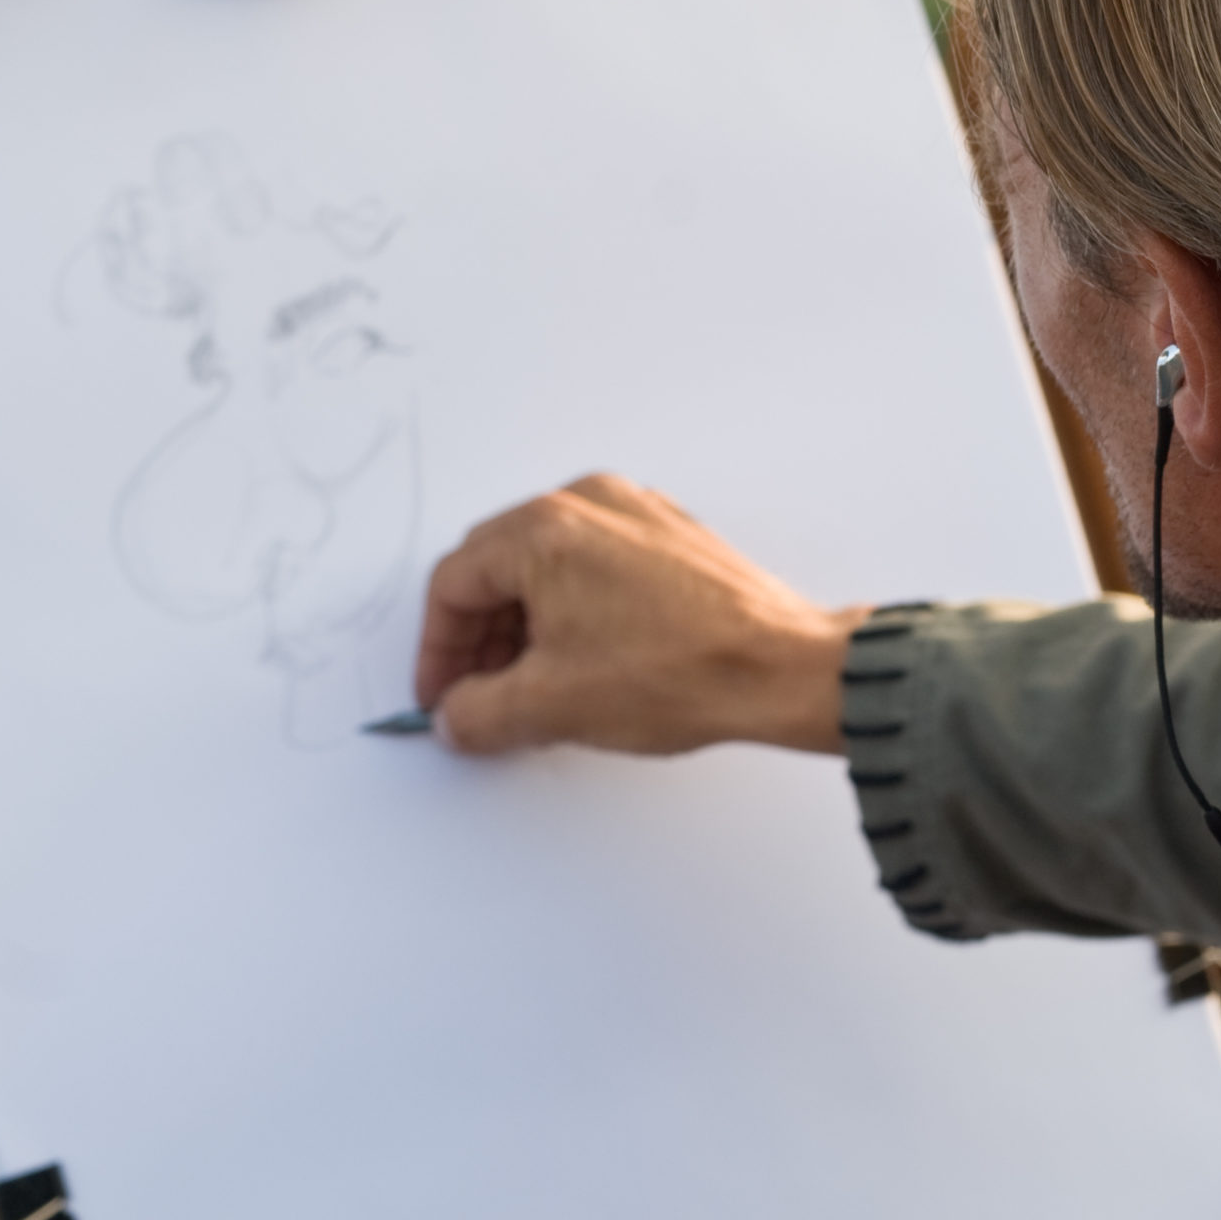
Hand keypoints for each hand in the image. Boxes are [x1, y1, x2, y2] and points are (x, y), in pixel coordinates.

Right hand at [413, 473, 867, 755]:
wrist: (782, 669)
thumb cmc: (679, 673)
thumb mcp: (550, 707)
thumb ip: (477, 713)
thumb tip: (456, 716)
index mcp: (543, 530)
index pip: (454, 585)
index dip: (437, 650)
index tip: (442, 697)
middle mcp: (586, 503)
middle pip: (496, 567)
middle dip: (480, 637)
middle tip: (481, 695)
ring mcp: (634, 513)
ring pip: (547, 565)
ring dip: (526, 625)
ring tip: (535, 687)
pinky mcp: (670, 536)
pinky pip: (596, 564)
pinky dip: (574, 609)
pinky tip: (587, 661)